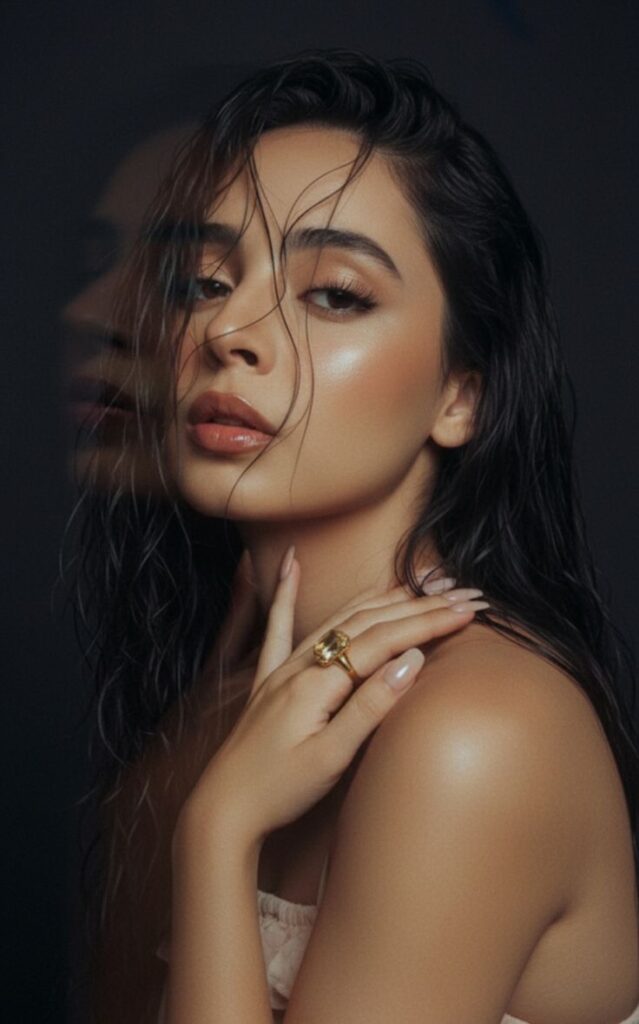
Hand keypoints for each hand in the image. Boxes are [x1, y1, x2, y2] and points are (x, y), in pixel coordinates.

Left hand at [181, 549, 487, 845]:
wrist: (222, 809)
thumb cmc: (279, 790)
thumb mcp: (331, 758)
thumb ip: (370, 706)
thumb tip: (412, 660)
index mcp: (318, 683)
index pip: (385, 640)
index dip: (429, 622)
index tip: (469, 609)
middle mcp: (300, 665)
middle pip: (368, 622)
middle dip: (420, 605)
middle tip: (464, 593)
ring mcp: (283, 669)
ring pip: (339, 619)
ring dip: (382, 598)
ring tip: (421, 582)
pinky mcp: (269, 679)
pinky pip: (279, 624)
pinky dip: (287, 590)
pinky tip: (292, 561)